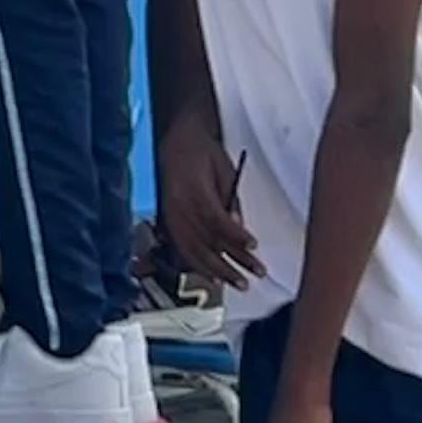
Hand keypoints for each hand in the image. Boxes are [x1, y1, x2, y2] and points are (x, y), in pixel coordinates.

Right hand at [161, 121, 259, 288]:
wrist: (176, 139)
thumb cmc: (202, 151)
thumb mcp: (225, 169)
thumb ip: (231, 200)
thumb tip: (239, 228)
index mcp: (193, 190)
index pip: (216, 220)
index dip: (235, 236)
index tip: (254, 247)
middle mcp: (178, 206)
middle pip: (205, 241)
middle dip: (231, 262)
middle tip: (252, 275)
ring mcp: (170, 215)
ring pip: (192, 250)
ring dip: (216, 270)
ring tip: (237, 283)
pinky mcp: (167, 221)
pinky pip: (181, 248)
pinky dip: (197, 265)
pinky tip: (212, 277)